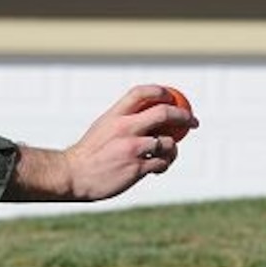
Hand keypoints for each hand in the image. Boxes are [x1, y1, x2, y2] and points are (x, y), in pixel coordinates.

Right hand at [5, 85, 196, 201]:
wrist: (72, 175)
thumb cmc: (88, 154)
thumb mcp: (102, 128)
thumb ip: (122, 121)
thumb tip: (147, 117)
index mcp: (115, 115)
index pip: (141, 93)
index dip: (160, 91)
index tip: (172, 96)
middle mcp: (125, 128)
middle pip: (164, 113)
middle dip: (184, 116)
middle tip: (193, 121)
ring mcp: (132, 148)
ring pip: (168, 143)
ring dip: (174, 149)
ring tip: (169, 155)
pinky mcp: (136, 167)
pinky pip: (161, 163)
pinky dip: (165, 164)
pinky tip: (159, 168)